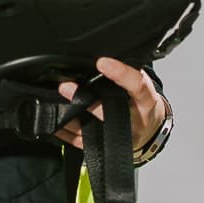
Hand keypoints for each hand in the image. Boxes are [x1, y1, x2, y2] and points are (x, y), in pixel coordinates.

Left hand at [54, 57, 168, 152]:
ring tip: (54, 103)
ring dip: (69, 116)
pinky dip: (66, 133)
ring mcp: (117, 137)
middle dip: (85, 100)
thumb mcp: (143, 85)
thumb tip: (104, 54)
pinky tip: (56, 122)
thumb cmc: (141, 102)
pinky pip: (81, 142)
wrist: (149, 129)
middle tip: (65, 86)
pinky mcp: (104, 148)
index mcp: (145, 101)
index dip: (120, 74)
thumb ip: (129, 73)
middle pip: (108, 112)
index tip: (102, 62)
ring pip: (90, 129)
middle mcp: (133, 121)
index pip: (137, 85)